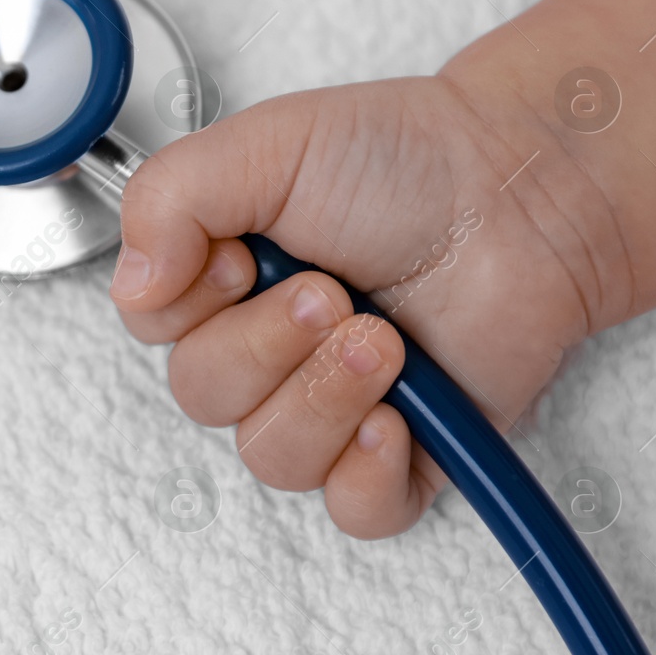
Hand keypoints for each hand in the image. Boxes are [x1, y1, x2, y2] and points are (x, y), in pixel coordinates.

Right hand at [110, 73, 631, 537]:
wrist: (523, 191)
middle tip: (331, 292)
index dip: (190, 305)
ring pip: (273, 457)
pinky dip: (368, 472)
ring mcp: (331, 406)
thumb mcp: (264, 144)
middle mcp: (266, 349)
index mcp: (220, 281)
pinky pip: (354, 510)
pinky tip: (396, 418)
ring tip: (384, 339)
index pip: (153, 330)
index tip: (241, 257)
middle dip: (267, 346)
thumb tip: (133, 284)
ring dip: (323, 396)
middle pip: (205, 397)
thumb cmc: (402, 163)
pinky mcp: (403, 455)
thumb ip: (168, 197)